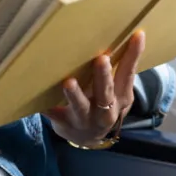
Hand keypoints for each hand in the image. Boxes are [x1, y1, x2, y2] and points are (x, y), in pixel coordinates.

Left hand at [42, 30, 145, 147]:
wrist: (88, 140)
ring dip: (75, 95)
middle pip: (105, 93)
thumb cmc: (104, 105)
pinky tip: (38, 100)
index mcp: (120, 97)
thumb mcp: (117, 92)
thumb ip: (118, 71)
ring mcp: (84, 119)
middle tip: (102, 59)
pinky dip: (47, 107)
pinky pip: (54, 114)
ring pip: (80, 107)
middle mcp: (105, 111)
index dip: (132, 56)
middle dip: (103, 77)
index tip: (137, 35)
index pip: (128, 74)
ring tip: (69, 82)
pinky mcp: (65, 124)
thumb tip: (121, 36)